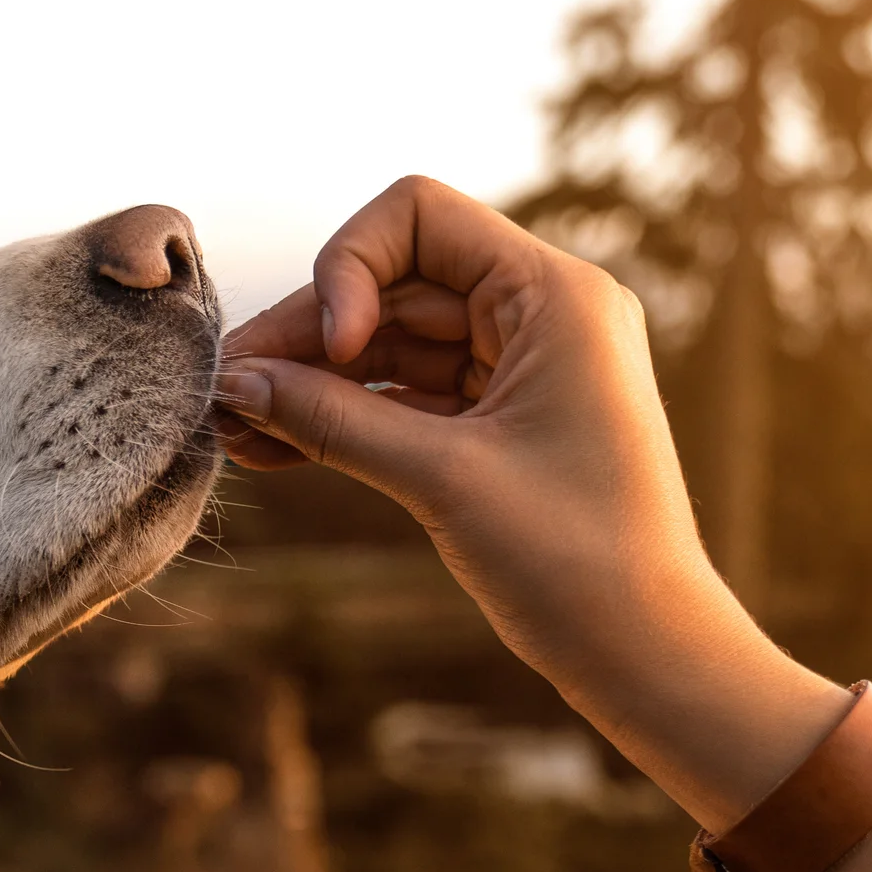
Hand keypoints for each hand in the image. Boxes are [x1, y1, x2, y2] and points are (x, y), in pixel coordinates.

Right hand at [215, 177, 842, 827]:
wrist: (646, 655)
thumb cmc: (574, 561)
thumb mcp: (442, 478)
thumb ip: (333, 419)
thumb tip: (235, 382)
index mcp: (555, 295)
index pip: (419, 216)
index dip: (351, 266)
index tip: (333, 350)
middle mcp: (541, 313)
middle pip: (393, 285)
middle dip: (308, 337)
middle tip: (224, 393)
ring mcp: (520, 368)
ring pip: (390, 345)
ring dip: (314, 382)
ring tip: (233, 430)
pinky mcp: (501, 423)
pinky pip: (406, 398)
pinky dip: (346, 418)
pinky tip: (273, 448)